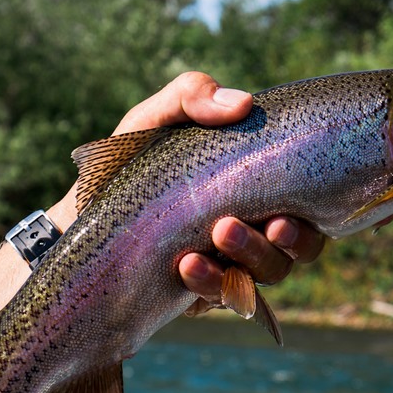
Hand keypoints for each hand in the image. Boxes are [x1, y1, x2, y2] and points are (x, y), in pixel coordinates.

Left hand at [0, 72, 326, 314]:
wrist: (82, 211)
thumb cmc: (129, 160)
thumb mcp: (155, 119)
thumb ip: (191, 95)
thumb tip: (243, 103)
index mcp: (258, 188)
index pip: (309, 211)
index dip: (310, 221)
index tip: (286, 214)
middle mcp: (253, 229)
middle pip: (296, 251)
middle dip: (285, 243)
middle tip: (262, 224)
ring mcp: (228, 264)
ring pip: (266, 276)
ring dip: (249, 257)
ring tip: (215, 234)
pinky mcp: (200, 292)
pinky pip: (222, 296)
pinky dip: (209, 281)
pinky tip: (186, 265)